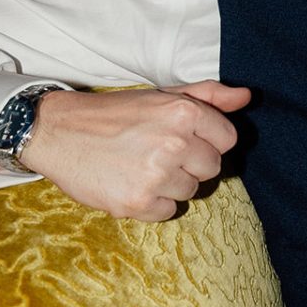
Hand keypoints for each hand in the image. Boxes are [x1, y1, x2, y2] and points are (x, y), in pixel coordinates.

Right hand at [23, 82, 248, 221]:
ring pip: (191, 191)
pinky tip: (132, 184)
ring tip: (141, 166)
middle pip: (212, 168)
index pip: (228, 138)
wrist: (59, 132)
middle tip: (159, 153)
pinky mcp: (137, 202)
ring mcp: (156, 174)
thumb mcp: (162, 95)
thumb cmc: (115, 113)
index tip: (183, 138)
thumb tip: (247, 96)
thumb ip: (208, 95)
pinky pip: (169, 212)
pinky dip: (153, 204)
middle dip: (191, 163)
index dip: (207, 140)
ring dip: (171, 184)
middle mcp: (174, 142)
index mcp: (183, 112)